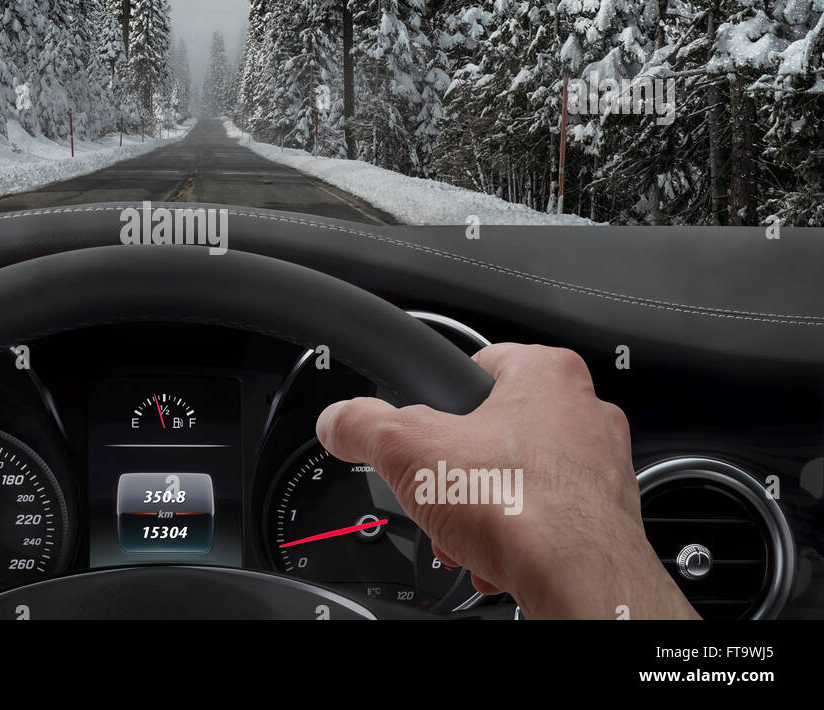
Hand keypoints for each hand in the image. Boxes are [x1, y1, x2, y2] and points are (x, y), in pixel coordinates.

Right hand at [316, 343, 698, 619]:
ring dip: (483, 509)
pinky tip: (493, 557)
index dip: (440, 399)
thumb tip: (338, 420)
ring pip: (519, 479)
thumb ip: (362, 425)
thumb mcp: (406, 449)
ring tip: (463, 533)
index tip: (423, 427)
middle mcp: (584, 413)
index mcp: (547, 374)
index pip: (480, 364)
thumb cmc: (522, 504)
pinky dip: (515, 539)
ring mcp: (601, 467)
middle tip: (438, 492)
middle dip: (458, 471)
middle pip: (494, 431)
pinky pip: (545, 520)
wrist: (577, 578)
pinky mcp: (604, 519)